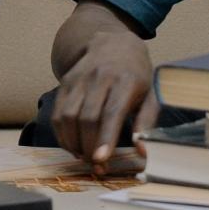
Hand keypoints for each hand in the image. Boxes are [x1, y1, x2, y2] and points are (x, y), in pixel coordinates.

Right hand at [51, 29, 157, 168]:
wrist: (114, 42)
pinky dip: (62, 134)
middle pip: (87, 118)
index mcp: (126, 80)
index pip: (112, 112)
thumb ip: (147, 122)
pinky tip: (72, 145)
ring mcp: (79, 79)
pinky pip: (58, 112)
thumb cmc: (136, 74)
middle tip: (95, 167)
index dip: (105, 138)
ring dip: (73, 142)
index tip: (100, 160)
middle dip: (88, 147)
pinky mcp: (65, 82)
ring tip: (83, 157)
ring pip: (68, 116)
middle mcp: (100, 77)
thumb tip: (142, 152)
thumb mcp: (151, 94)